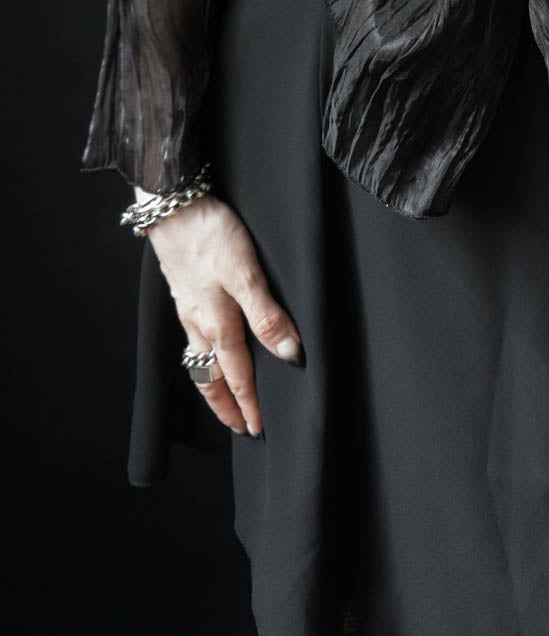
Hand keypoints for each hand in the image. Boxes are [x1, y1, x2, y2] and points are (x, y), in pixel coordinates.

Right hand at [139, 193, 302, 435]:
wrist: (173, 206)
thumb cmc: (212, 235)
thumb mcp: (247, 272)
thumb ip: (266, 314)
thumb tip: (288, 354)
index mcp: (218, 323)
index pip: (238, 375)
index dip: (250, 404)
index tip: (259, 429)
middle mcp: (200, 323)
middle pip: (212, 378)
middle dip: (226, 406)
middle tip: (241, 428)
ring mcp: (189, 310)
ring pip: (200, 361)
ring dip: (213, 386)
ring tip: (224, 401)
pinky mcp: (184, 294)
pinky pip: (193, 341)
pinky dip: (202, 360)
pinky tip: (208, 352)